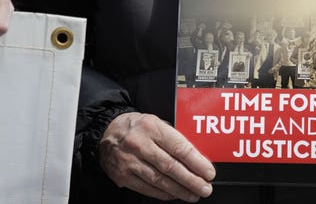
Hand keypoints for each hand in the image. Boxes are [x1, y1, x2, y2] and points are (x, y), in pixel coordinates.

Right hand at [99, 112, 214, 201]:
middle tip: (205, 188)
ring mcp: (129, 161)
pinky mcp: (123, 175)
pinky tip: (174, 194)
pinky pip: (147, 188)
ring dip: (179, 190)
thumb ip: (174, 137)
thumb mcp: (157, 122)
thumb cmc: (137, 126)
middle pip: (170, 167)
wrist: (107, 132)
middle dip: (191, 180)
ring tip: (193, 194)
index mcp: (152, 127)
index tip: (208, 172)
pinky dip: (163, 193)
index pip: (179, 148)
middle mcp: (139, 144)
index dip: (196, 162)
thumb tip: (197, 157)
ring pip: (159, 180)